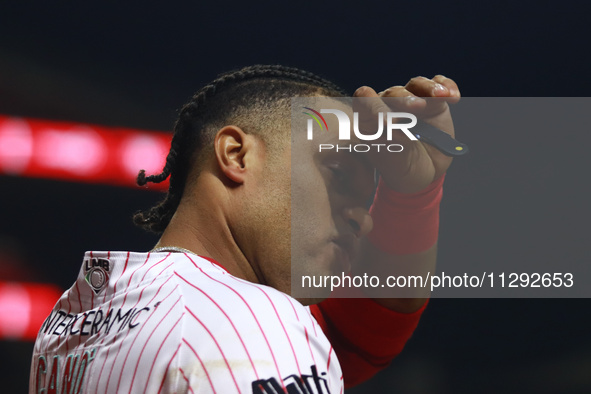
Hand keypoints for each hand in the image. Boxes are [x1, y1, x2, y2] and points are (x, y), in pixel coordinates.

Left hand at [353, 75, 460, 192]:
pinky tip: (453, 97)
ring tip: (441, 96)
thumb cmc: (400, 165)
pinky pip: (439, 84)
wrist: (425, 172)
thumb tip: (375, 105)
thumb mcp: (390, 154)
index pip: (365, 101)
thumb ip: (384, 133)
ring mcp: (412, 101)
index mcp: (370, 117)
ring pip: (417, 85)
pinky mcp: (434, 101)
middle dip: (406, 98)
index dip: (374, 105)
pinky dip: (447, 86)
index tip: (387, 121)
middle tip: (419, 107)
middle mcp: (389, 105)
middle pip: (394, 92)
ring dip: (428, 88)